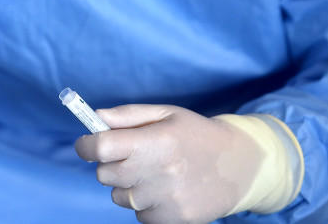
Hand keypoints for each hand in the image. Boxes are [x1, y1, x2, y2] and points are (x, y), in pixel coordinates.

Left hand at [75, 104, 267, 223]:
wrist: (241, 165)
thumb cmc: (196, 134)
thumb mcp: (165, 114)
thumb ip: (128, 116)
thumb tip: (96, 118)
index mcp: (155, 140)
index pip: (101, 147)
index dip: (86, 145)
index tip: (87, 144)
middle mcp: (159, 171)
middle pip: (104, 174)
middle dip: (109, 164)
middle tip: (131, 156)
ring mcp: (167, 199)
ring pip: (119, 197)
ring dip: (127, 186)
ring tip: (153, 173)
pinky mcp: (174, 219)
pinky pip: (138, 214)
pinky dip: (144, 204)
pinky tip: (164, 189)